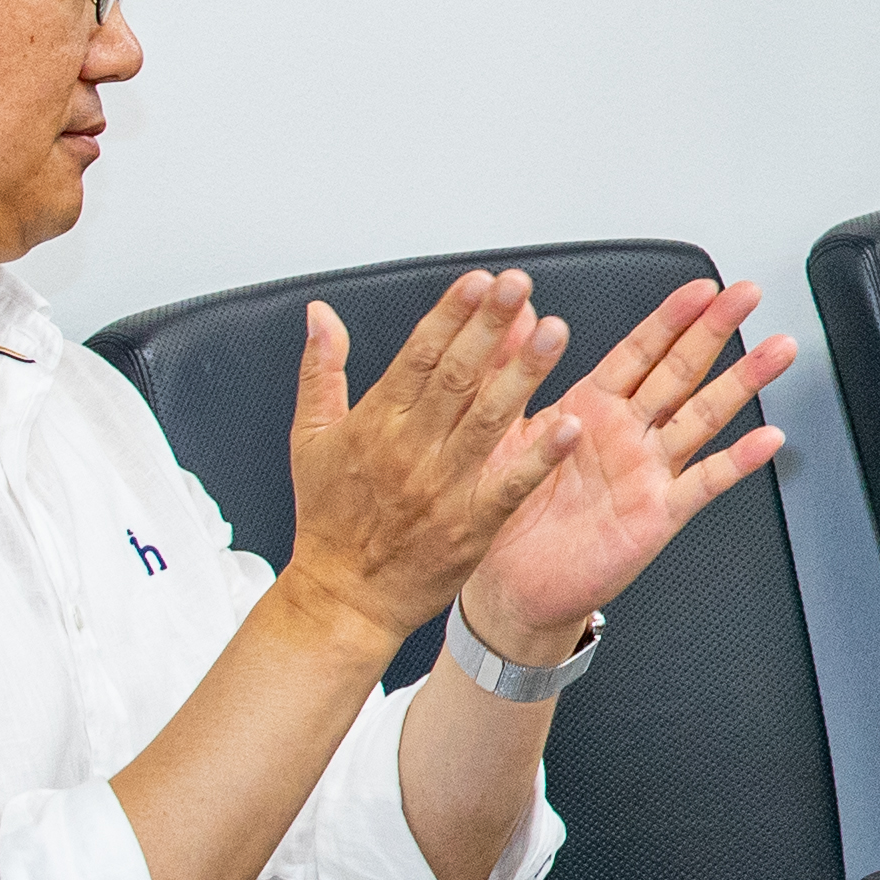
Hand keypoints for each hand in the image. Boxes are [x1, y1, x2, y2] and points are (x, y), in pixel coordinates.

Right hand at [278, 271, 575, 652]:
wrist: (343, 598)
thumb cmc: (329, 519)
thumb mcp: (308, 438)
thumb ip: (320, 370)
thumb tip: (320, 315)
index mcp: (374, 424)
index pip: (418, 356)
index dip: (451, 315)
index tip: (480, 281)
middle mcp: (410, 450)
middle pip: (457, 377)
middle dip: (490, 327)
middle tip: (520, 286)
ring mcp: (443, 487)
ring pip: (488, 420)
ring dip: (523, 374)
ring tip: (553, 332)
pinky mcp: (471, 525)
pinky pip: (510, 485)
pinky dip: (539, 457)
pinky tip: (571, 426)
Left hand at [457, 277, 795, 658]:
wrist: (509, 585)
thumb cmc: (508, 513)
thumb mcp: (501, 430)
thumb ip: (512, 369)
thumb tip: (518, 316)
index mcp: (592, 408)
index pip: (640, 350)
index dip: (671, 317)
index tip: (700, 288)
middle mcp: (629, 435)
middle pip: (681, 370)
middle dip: (717, 330)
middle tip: (748, 295)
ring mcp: (648, 472)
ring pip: (703, 416)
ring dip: (743, 382)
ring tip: (776, 350)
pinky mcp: (657, 513)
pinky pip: (703, 483)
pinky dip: (736, 461)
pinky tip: (766, 440)